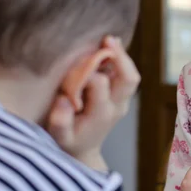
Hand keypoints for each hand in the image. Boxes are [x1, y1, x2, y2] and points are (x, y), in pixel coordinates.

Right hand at [47, 37, 139, 169]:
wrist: (84, 152)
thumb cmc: (68, 142)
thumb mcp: (59, 136)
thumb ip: (60, 120)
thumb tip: (65, 99)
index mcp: (101, 113)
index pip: (100, 84)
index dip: (87, 72)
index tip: (74, 69)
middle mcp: (117, 106)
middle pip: (129, 78)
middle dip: (121, 57)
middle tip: (108, 39)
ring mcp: (122, 101)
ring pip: (131, 75)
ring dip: (122, 56)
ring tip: (109, 39)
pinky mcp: (120, 96)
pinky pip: (126, 75)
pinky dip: (120, 60)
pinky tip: (110, 46)